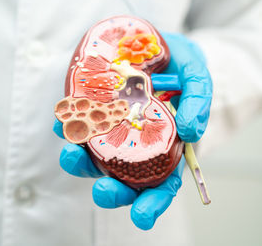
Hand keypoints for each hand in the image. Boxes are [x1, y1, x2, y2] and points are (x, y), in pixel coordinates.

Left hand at [53, 32, 211, 229]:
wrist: (159, 44)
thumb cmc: (182, 68)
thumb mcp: (198, 79)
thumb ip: (199, 102)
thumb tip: (190, 131)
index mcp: (166, 146)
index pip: (163, 183)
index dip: (153, 203)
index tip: (142, 217)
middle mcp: (136, 144)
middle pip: (124, 178)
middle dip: (112, 190)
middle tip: (105, 189)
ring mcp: (113, 129)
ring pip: (95, 156)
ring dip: (80, 160)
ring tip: (72, 153)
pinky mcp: (94, 111)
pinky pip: (80, 124)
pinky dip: (70, 127)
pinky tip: (62, 123)